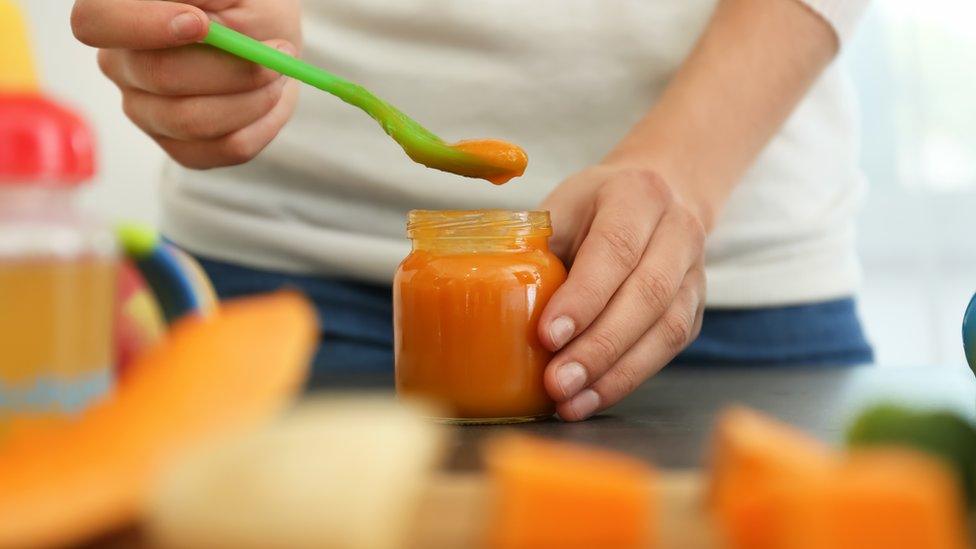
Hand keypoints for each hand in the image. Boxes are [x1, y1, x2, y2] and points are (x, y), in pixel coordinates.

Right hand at [71, 0, 301, 168]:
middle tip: (278, 51)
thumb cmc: (250, 2)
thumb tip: (198, 23)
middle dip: (232, 67)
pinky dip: (263, 123)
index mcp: (118, 13)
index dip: (144, 25)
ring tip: (277, 69)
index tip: (201, 24)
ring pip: (193, 120)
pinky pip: (224, 148)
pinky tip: (272, 97)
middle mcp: (122, 63)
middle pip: (159, 76)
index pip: (95, 22)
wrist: (272, 36)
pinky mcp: (179, 146)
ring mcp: (144, 110)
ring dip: (255, 97)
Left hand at [538, 164, 707, 420]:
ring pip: (665, 329)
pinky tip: (592, 397)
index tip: (547, 335)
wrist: (660, 195)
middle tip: (557, 382)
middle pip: (646, 295)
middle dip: (598, 347)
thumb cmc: (595, 207)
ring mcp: (693, 273)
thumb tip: (492, 295)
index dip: (583, 297)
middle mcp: (676, 231)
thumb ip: (537, 245)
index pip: (615, 249)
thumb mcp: (563, 206)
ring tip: (571, 402)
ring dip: (616, 373)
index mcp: (636, 196)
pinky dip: (629, 378)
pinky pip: (668, 349)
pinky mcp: (694, 308)